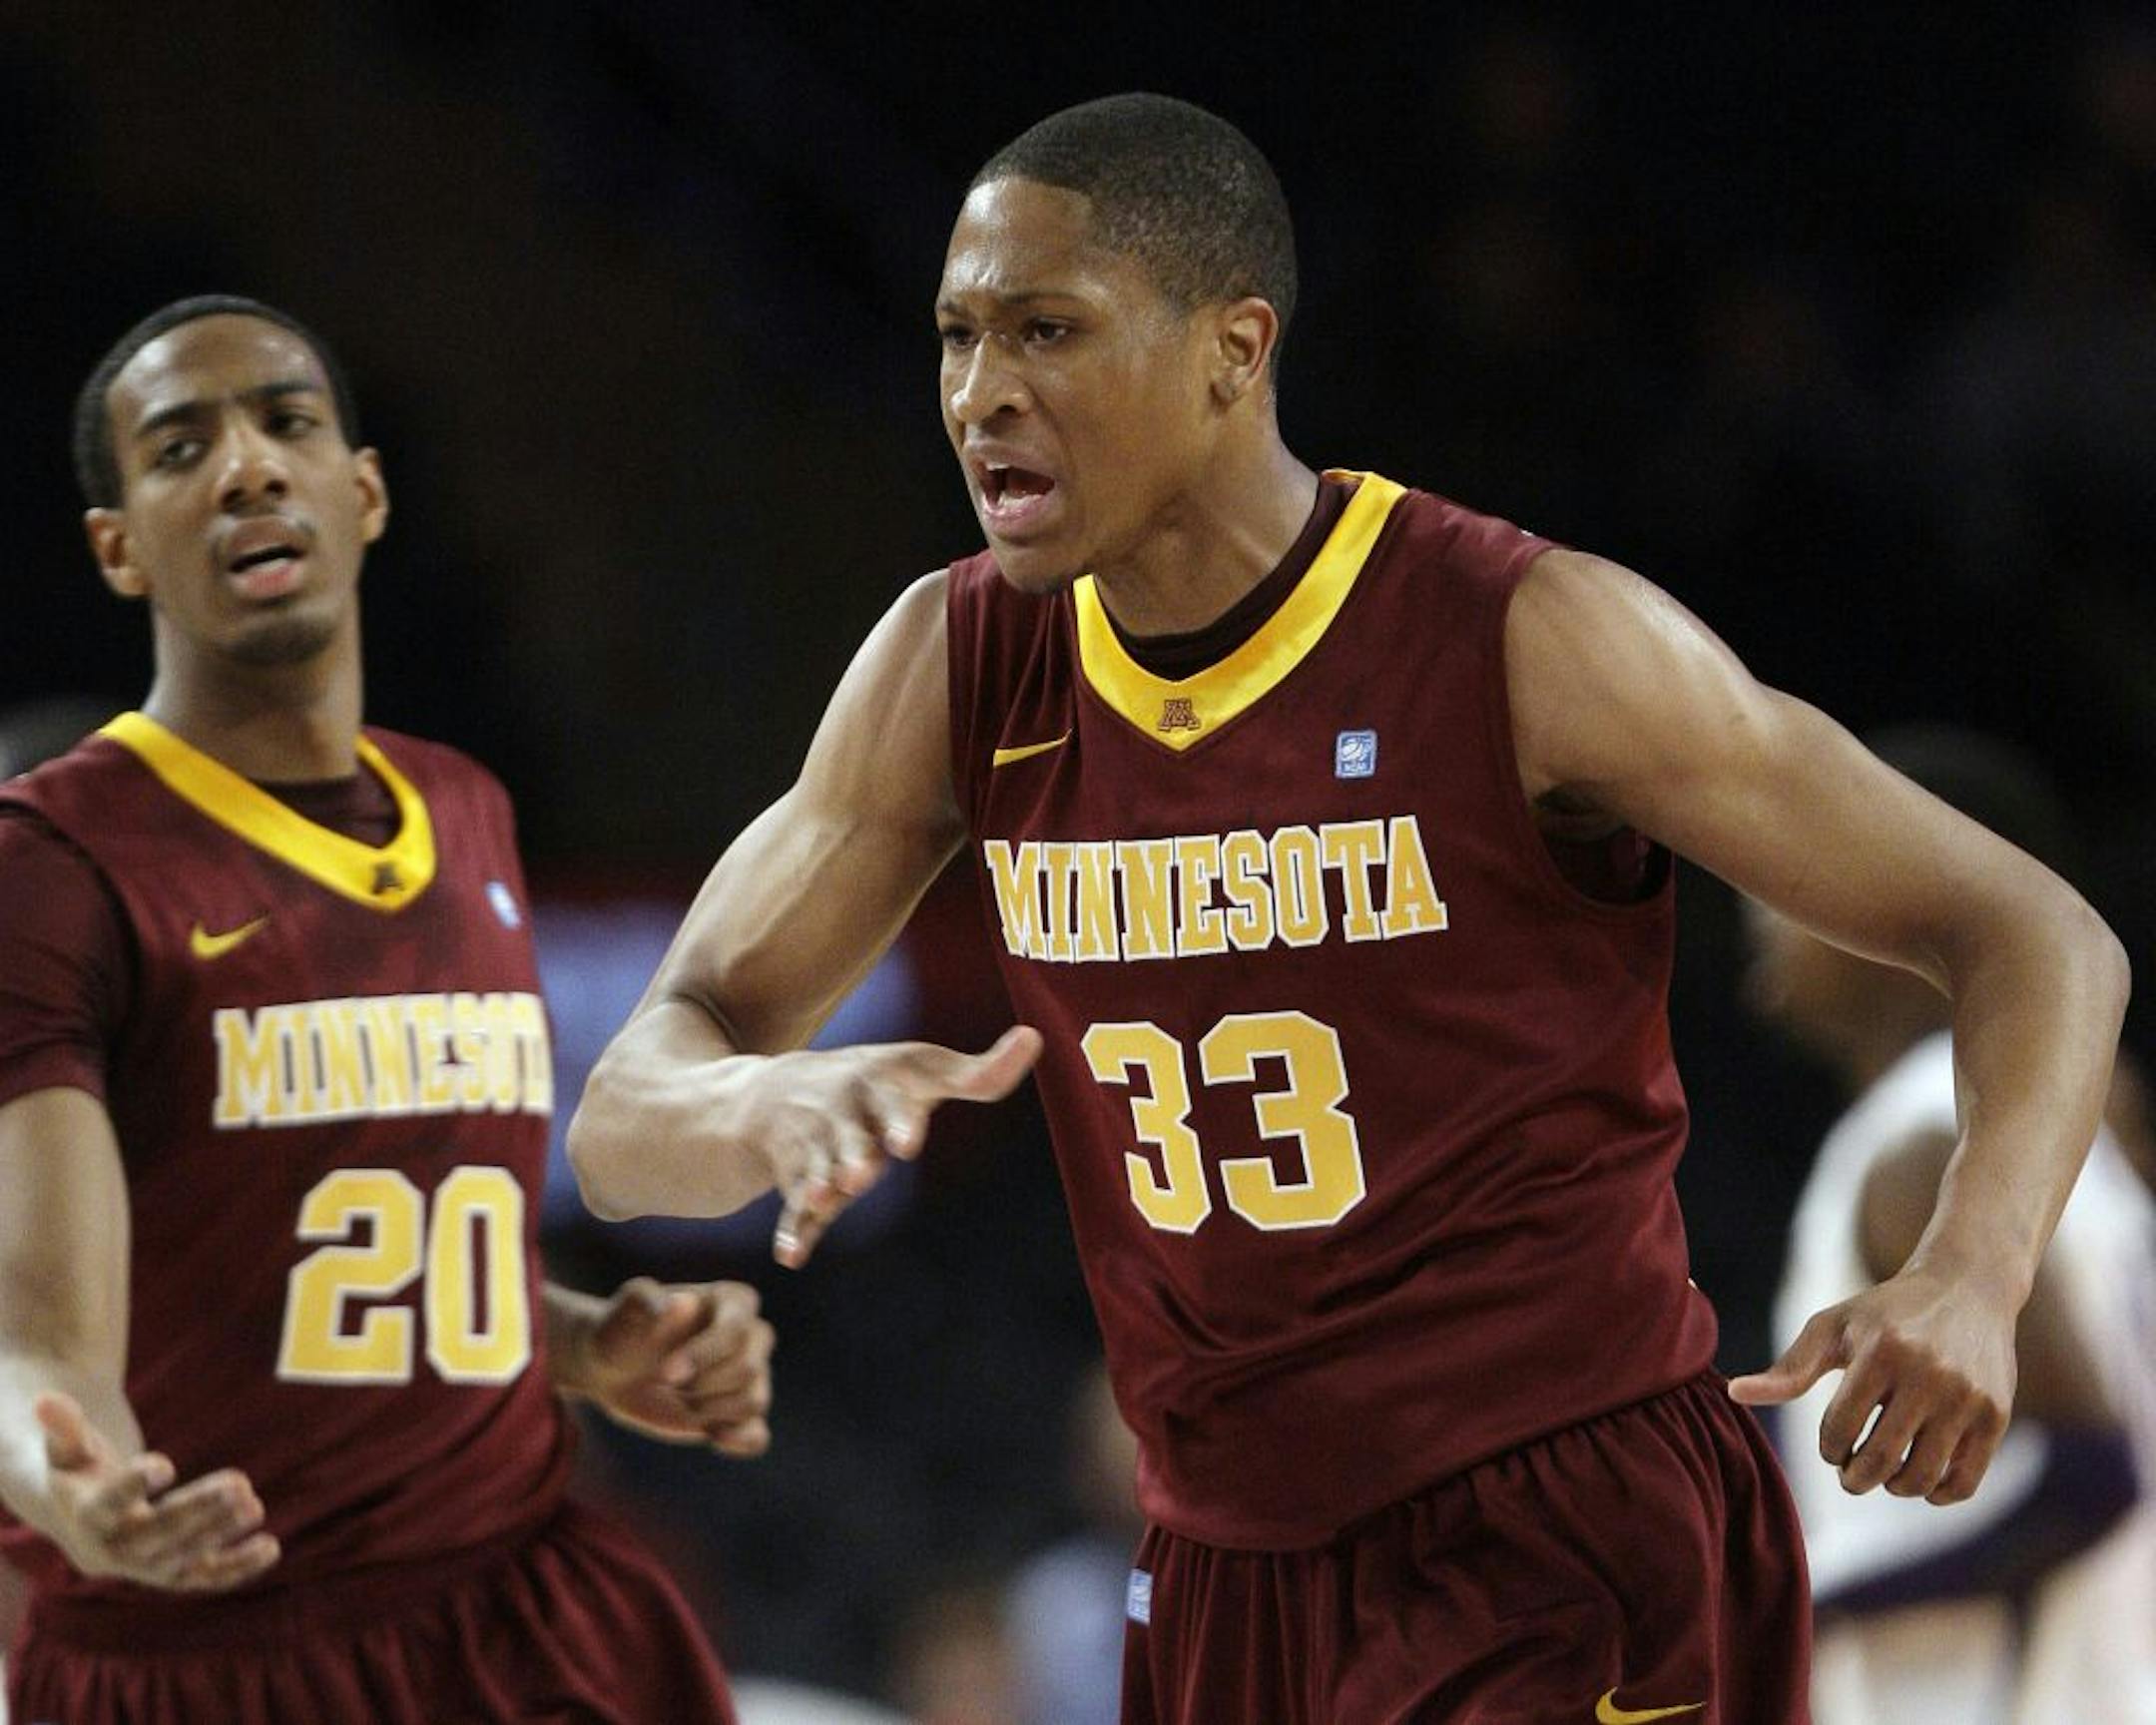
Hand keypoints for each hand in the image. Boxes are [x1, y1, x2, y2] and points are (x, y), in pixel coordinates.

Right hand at [33, 1392, 278, 1590]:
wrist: (77, 1513)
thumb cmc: (77, 1469)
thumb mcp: (66, 1445)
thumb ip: (62, 1425)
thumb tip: (45, 1399)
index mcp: (82, 1516)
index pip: (105, 1505)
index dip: (132, 1485)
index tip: (165, 1463)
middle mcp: (110, 1550)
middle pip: (155, 1535)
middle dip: (197, 1510)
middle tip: (239, 1484)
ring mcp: (142, 1567)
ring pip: (182, 1558)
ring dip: (220, 1535)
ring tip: (255, 1505)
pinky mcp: (170, 1573)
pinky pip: (203, 1577)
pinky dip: (237, 1568)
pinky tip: (271, 1547)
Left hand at [568, 1279, 775, 1456]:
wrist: (616, 1368)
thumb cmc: (622, 1331)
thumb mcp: (623, 1313)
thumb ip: (645, 1300)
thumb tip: (682, 1304)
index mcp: (732, 1301)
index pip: (737, 1330)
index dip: (705, 1355)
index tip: (666, 1374)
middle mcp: (751, 1336)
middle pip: (748, 1368)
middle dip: (702, 1384)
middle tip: (667, 1382)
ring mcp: (749, 1376)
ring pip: (753, 1401)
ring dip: (710, 1409)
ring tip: (679, 1399)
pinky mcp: (738, 1415)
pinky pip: (757, 1435)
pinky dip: (740, 1440)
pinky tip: (712, 1436)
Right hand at [746, 1026, 1042, 1266]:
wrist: (774, 1090)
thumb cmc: (877, 1082)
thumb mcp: (923, 1069)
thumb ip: (980, 1072)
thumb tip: (1035, 1037)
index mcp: (879, 1087)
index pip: (892, 1101)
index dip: (900, 1122)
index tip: (907, 1145)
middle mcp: (844, 1115)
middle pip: (850, 1137)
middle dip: (855, 1155)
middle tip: (864, 1175)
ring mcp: (816, 1148)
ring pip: (819, 1170)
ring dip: (820, 1184)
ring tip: (825, 1196)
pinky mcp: (797, 1180)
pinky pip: (793, 1209)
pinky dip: (793, 1232)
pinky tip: (792, 1257)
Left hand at [1729, 1265, 2016, 1503]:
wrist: (1967, 1290)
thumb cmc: (1886, 1313)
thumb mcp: (1833, 1327)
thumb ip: (1788, 1368)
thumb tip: (1733, 1395)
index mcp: (1881, 1352)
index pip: (1840, 1429)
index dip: (1829, 1449)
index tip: (1833, 1445)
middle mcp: (1928, 1375)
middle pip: (1880, 1460)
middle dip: (1855, 1479)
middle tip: (1850, 1475)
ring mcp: (1967, 1397)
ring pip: (1922, 1478)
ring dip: (1894, 1488)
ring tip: (1885, 1474)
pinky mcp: (1996, 1416)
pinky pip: (1964, 1481)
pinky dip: (1938, 1493)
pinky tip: (1921, 1478)